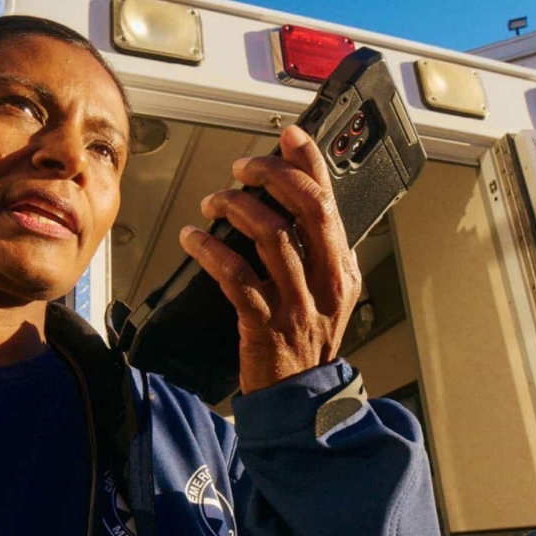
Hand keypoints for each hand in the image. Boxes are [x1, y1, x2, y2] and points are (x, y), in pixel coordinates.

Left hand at [179, 125, 361, 394]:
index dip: (309, 162)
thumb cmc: (305, 343)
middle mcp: (326, 282)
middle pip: (307, 208)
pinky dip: (210, 250)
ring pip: (271, 236)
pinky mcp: (265, 325)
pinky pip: (236, 276)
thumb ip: (313, 253)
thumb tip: (285, 205)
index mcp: (342, 268)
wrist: (299, 400)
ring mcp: (298, 304)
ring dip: (236, 208)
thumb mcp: (324, 294)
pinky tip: (192, 238)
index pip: (331, 201)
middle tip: (242, 168)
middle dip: (271, 176)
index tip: (288, 135)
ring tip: (212, 202)